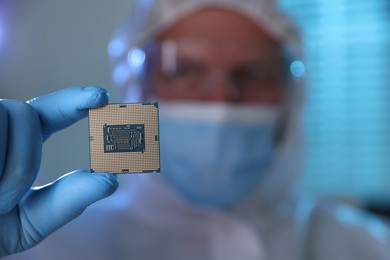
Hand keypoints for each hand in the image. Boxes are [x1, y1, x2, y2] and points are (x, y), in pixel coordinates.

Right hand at [0, 87, 118, 256]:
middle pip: (26, 116)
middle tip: (0, 199)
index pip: (45, 114)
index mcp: (13, 146)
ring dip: (3, 169)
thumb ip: (66, 202)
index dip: (73, 102)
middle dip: (21, 161)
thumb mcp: (25, 224)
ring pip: (7, 116)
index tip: (101, 96)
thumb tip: (112, 180)